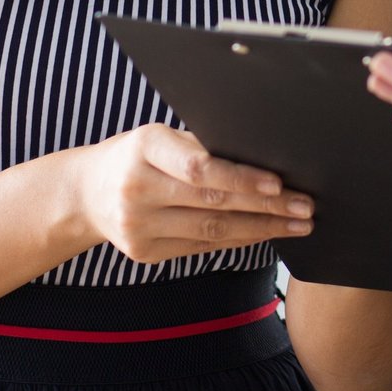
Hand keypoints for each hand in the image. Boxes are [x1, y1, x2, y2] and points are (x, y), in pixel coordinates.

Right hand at [80, 124, 314, 263]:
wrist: (86, 193)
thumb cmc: (138, 155)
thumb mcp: (159, 137)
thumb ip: (200, 145)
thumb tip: (264, 152)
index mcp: (143, 147)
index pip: (198, 167)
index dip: (240, 177)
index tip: (279, 183)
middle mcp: (137, 188)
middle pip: (212, 201)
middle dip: (266, 206)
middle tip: (305, 207)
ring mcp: (138, 226)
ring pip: (212, 230)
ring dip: (261, 228)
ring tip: (296, 224)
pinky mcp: (144, 253)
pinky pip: (202, 246)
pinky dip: (238, 240)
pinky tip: (264, 234)